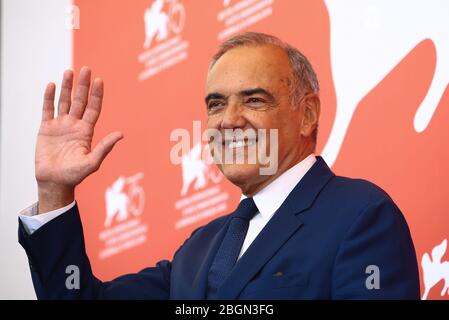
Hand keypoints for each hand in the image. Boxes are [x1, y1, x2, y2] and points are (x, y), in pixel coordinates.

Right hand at [35, 67, 122, 212]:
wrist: (54, 182)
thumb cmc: (75, 175)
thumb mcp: (92, 162)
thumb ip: (105, 147)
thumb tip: (121, 134)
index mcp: (86, 131)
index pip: (93, 108)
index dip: (96, 95)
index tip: (99, 80)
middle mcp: (74, 125)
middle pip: (80, 101)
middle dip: (83, 86)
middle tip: (86, 69)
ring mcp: (60, 125)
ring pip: (64, 102)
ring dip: (67, 87)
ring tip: (69, 72)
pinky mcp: (46, 129)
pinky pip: (47, 109)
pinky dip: (49, 97)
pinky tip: (52, 85)